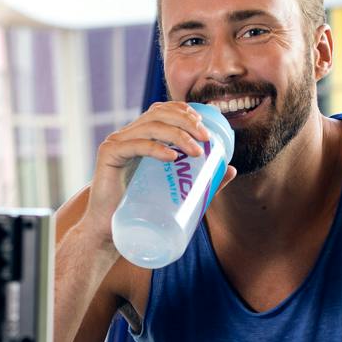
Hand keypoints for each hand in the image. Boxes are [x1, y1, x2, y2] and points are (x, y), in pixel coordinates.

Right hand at [84, 101, 236, 242]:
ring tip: (197, 151)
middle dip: (186, 121)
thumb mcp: (177, 190)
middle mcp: (128, 134)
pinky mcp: (108, 155)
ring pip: (150, 126)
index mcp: (142, 136)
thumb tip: (232, 170)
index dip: (184, 110)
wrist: (109, 230)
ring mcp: (117, 143)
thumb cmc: (142, 209)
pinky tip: (172, 156)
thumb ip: (203, 180)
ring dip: (177, 135)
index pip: (163, 110)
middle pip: (159, 113)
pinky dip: (156, 148)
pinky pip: (134, 145)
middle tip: (206, 138)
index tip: (204, 124)